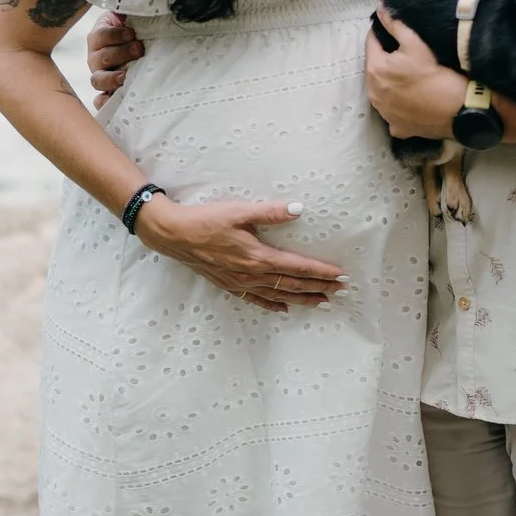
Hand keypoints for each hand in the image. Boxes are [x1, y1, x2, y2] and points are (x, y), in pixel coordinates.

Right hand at [87, 12, 143, 106]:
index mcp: (98, 37)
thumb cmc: (133, 30)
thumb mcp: (129, 16)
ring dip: (112, 78)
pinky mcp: (108, 92)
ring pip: (98, 80)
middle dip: (121, 53)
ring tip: (127, 76)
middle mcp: (95, 57)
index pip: (101, 36)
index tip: (132, 33)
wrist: (138, 46)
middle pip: (101, 58)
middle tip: (139, 49)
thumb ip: (128, 10)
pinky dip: (103, 102)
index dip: (115, 35)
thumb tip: (134, 1)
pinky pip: (100, 100)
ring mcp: (100, 75)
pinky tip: (111, 100)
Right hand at [137, 195, 346, 311]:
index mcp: (258, 257)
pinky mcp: (230, 285)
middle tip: (342, 291)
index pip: (298, 267)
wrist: (174, 235)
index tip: (342, 276)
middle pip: (293, 284)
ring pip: (279, 295)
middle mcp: (252, 274)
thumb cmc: (207, 220)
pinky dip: (273, 304)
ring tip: (323, 302)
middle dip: (320, 287)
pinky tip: (284, 308)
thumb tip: (299, 208)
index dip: (322, 272)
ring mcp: (241, 283)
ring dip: (303, 299)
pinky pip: (257, 300)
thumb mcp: (240, 211)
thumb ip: (271, 211)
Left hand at [364, 8, 465, 140]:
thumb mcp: (415, 43)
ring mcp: (385, 113)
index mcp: (375, 70)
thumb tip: (380, 9)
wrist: (458, 110)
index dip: (381, 34)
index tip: (393, 31)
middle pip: (375, 68)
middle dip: (385, 59)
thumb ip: (394, 24)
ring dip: (390, 82)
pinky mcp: (397, 127)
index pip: (371, 43)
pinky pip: (393, 112)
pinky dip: (399, 105)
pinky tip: (412, 100)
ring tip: (410, 76)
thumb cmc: (436, 75)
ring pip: (382, 91)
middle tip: (405, 54)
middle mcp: (374, 94)